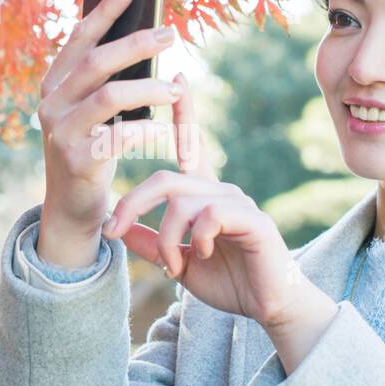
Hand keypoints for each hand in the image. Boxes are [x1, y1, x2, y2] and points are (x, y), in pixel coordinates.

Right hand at [35, 0, 180, 262]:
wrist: (72, 207)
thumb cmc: (91, 150)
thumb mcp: (91, 112)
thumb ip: (105, 81)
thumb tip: (145, 40)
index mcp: (54, 85)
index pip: (79, 38)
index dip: (105, 11)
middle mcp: (51, 104)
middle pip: (96, 62)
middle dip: (136, 44)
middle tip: (171, 34)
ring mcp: (60, 132)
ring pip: (108, 97)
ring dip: (148, 89)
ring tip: (176, 88)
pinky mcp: (77, 160)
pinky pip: (117, 137)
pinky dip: (146, 130)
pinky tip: (165, 128)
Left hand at [100, 73, 300, 327]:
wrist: (269, 308)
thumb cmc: (229, 283)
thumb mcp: (178, 264)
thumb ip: (151, 245)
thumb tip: (120, 229)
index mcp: (204, 197)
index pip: (191, 146)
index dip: (184, 113)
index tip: (176, 78)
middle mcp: (220, 191)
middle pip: (164, 179)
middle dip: (132, 204)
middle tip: (114, 232)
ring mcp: (237, 202)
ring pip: (182, 201)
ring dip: (167, 238)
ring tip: (172, 266)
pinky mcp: (252, 219)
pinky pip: (210, 215)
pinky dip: (196, 238)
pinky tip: (204, 254)